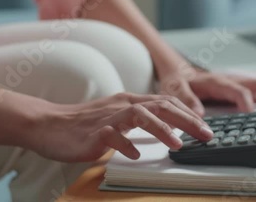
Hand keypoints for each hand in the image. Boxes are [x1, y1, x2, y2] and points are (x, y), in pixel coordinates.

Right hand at [26, 93, 213, 162]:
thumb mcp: (116, 114)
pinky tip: (136, 154)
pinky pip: (112, 137)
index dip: (188, 113)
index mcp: (129, 101)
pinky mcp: (93, 133)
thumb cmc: (84, 122)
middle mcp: (122, 105)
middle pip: (160, 106)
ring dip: (162, 129)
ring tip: (178, 144)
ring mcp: (107, 118)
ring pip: (140, 116)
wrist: (49, 123)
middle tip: (206, 134)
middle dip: (187, 120)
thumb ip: (139, 118)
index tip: (205, 127)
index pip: (166, 102)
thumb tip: (166, 127)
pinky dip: (126, 144)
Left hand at [158, 68, 255, 116]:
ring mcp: (237, 82)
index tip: (253, 115)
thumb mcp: (174, 89)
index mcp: (216, 80)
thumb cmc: (177, 82)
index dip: (246, 102)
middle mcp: (230, 79)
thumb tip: (198, 113)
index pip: (236, 90)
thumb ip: (185, 99)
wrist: (178, 72)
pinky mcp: (240, 87)